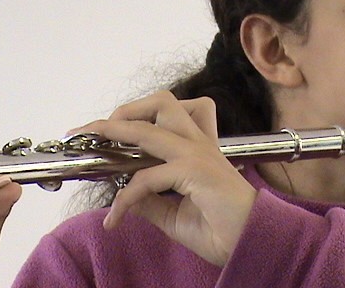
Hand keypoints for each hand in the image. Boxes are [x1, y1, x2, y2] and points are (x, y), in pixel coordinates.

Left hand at [70, 91, 256, 265]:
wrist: (251, 242)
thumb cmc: (221, 229)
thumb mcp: (174, 214)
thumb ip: (150, 201)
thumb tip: (123, 193)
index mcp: (197, 148)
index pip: (169, 115)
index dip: (137, 117)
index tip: (107, 133)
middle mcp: (197, 143)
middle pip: (162, 102)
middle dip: (125, 110)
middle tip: (99, 130)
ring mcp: (197, 153)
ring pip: (148, 127)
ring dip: (114, 130)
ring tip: (92, 140)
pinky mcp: (195, 169)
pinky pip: (146, 177)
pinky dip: (125, 196)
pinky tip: (116, 217)